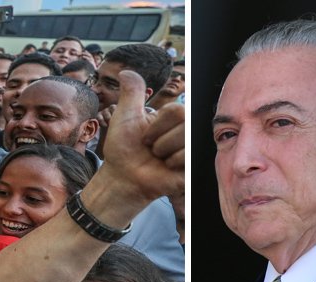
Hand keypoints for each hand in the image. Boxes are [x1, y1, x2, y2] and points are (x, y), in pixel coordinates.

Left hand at [97, 71, 183, 201]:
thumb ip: (131, 93)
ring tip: (158, 159)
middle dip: (159, 139)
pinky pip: (188, 157)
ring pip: (185, 140)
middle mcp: (184, 131)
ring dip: (164, 152)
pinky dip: (172, 163)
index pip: (176, 109)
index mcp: (172, 118)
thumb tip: (125, 71)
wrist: (122, 177)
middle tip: (150, 149)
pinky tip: (166, 169)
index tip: (144, 137)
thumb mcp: (125, 116)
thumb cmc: (123, 149)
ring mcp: (190, 148)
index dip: (156, 125)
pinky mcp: (193, 166)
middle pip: (184, 122)